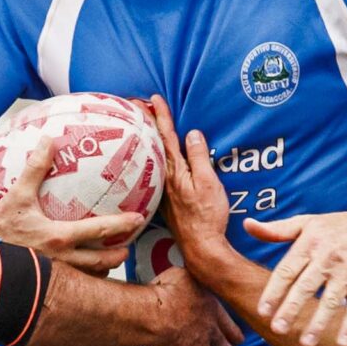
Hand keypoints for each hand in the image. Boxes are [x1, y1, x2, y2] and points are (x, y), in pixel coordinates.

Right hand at [0, 138, 143, 271]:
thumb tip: (48, 141)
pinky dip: (76, 280)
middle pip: (100, 262)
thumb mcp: (15, 196)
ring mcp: (52, 276)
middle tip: (126, 249)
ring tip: (104, 264)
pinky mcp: (40, 284)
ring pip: (84, 278)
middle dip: (116, 257)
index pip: (100, 230)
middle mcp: (61, 260)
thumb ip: (34, 168)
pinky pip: (66, 285)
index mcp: (59, 237)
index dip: (121, 224)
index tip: (138, 219)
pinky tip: (73, 275)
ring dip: (98, 271)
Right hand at [144, 266, 244, 345]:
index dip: (232, 327)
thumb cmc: (164, 292)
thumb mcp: (182, 276)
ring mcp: (204, 345)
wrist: (155, 315)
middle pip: (227, 338)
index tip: (239, 334)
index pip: (226, 318)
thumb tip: (186, 276)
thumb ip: (188, 280)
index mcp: (209, 305)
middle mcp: (211, 327)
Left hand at [152, 97, 235, 271]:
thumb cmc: (208, 216)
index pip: (167, 137)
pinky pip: (158, 172)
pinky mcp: (166, 201)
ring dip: (150, 140)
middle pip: (156, 145)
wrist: (202, 246)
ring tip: (142, 126)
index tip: (154, 99)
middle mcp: (165, 179)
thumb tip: (193, 134)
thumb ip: (199, 157)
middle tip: (137, 105)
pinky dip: (154, 159)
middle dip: (148, 123)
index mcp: (176, 171)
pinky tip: (152, 159)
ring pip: (155, 158)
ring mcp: (164, 191)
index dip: (162, 116)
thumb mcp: (209, 183)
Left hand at [245, 203, 346, 345]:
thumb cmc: (337, 226)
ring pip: (331, 301)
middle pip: (306, 287)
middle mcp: (327, 258)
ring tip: (306, 343)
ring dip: (319, 323)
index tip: (262, 310)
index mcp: (309, 244)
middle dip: (291, 309)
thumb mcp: (306, 222)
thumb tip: (247, 225)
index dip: (274, 291)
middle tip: (278, 329)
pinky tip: (343, 342)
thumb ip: (276, 230)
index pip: (287, 270)